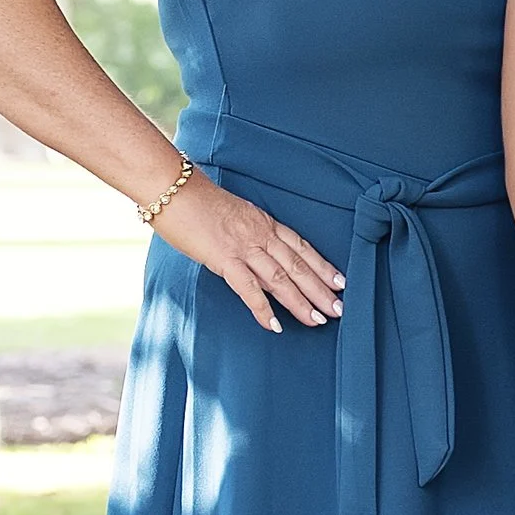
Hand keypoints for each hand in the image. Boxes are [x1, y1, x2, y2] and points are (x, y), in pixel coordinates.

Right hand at [155, 172, 344, 333]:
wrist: (174, 188)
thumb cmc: (198, 202)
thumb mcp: (234, 215)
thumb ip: (249, 234)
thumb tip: (258, 257)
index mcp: (264, 222)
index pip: (301, 248)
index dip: (322, 266)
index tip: (340, 282)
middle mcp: (260, 234)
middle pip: (297, 265)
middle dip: (320, 289)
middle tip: (339, 309)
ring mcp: (243, 246)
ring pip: (280, 278)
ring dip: (300, 302)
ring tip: (317, 320)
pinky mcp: (223, 258)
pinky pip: (247, 288)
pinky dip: (263, 308)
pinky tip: (274, 325)